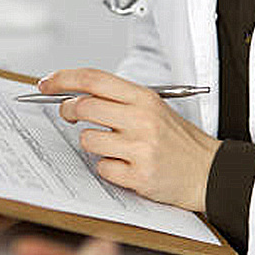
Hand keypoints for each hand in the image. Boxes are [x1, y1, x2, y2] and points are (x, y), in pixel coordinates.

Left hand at [39, 69, 221, 211]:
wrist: (209, 171)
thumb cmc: (176, 139)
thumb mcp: (151, 108)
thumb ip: (116, 100)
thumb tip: (73, 97)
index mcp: (142, 98)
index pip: (94, 79)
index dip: (63, 79)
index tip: (45, 84)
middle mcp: (141, 119)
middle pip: (83, 106)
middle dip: (67, 111)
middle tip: (69, 115)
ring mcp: (140, 148)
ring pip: (87, 140)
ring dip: (91, 144)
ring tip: (112, 147)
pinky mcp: (139, 175)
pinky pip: (102, 168)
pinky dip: (107, 168)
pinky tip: (125, 166)